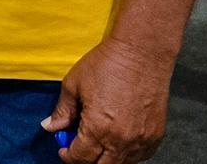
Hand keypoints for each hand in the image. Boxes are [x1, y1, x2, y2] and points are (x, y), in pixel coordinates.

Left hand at [43, 37, 172, 163]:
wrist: (142, 53)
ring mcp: (141, 139)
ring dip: (107, 157)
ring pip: (121, 163)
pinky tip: (117, 139)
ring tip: (98, 140)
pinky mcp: (156, 134)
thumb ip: (62, 111)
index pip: (80, 158)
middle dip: (86, 160)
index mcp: (98, 129)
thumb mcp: (74, 85)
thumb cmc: (107, 64)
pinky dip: (126, 153)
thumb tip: (50, 127)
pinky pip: (140, 155)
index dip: (68, 156)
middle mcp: (121, 140)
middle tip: (78, 147)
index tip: (64, 150)